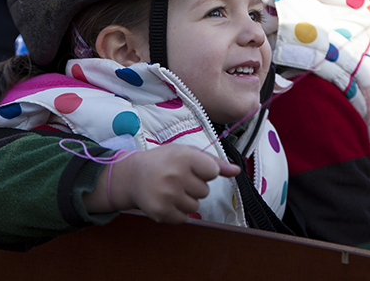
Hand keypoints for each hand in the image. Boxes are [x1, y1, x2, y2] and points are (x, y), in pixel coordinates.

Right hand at [85, 144, 239, 222]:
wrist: (133, 176)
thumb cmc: (165, 161)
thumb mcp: (187, 152)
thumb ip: (214, 162)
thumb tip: (236, 171)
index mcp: (183, 157)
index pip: (213, 172)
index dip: (205, 172)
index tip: (192, 168)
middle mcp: (175, 176)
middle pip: (204, 191)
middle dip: (195, 186)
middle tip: (177, 178)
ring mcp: (167, 195)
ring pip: (196, 205)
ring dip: (187, 199)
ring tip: (171, 189)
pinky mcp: (161, 212)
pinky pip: (184, 217)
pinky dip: (178, 211)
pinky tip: (167, 199)